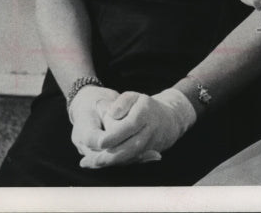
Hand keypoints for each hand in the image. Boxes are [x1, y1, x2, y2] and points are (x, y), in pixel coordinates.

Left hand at [76, 89, 195, 168]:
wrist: (168, 120)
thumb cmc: (144, 106)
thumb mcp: (134, 97)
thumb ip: (122, 102)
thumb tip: (112, 114)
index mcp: (145, 113)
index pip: (129, 126)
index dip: (115, 135)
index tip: (100, 141)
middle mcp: (149, 130)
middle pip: (130, 146)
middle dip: (110, 155)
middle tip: (92, 160)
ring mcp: (149, 144)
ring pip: (130, 157)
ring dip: (111, 162)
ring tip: (91, 164)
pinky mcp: (147, 154)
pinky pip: (131, 161)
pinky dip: (116, 164)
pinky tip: (101, 164)